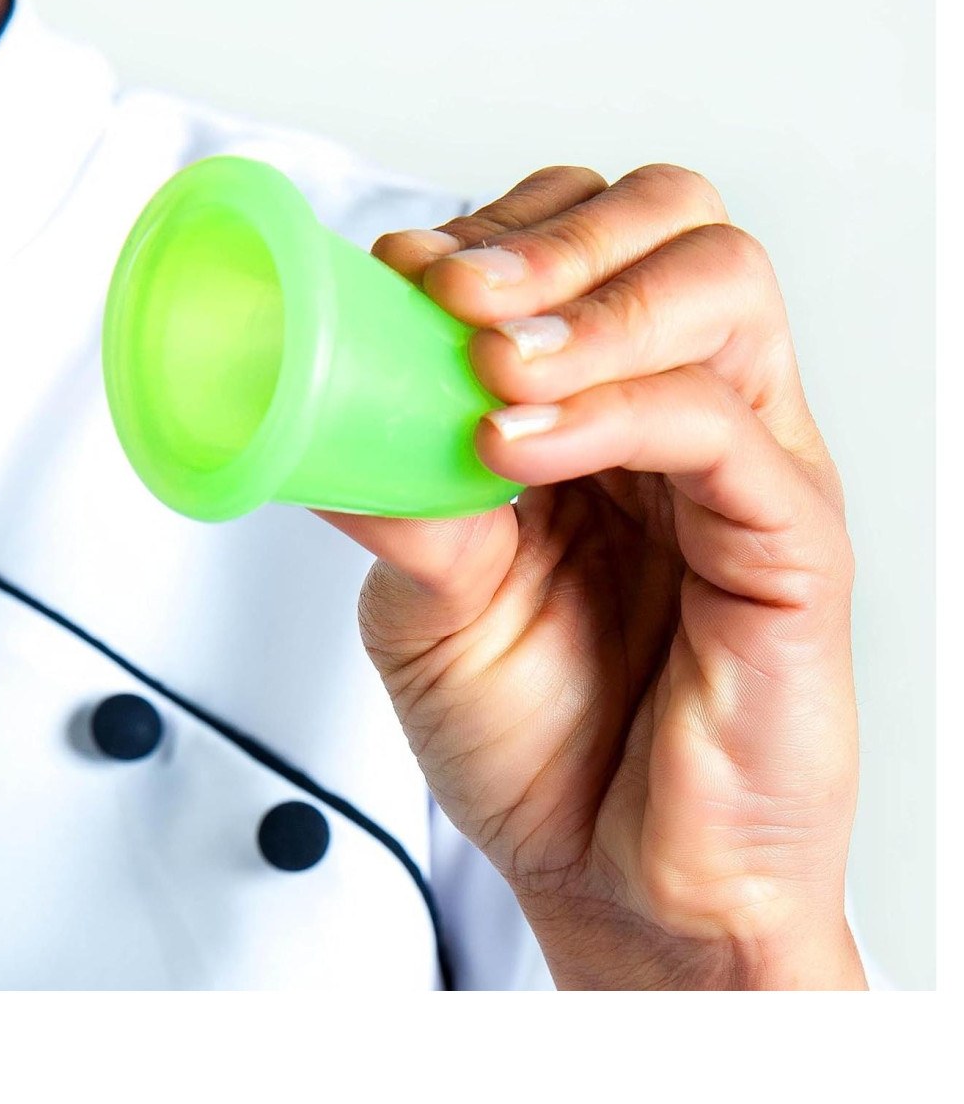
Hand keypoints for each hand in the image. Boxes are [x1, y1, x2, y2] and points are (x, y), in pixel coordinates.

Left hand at [323, 164, 864, 989]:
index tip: (398, 270)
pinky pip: (717, 426)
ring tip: (486, 361)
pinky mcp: (788, 538)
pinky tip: (519, 445)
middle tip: (450, 293)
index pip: (581, 242)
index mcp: (602, 410)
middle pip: (671, 219)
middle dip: (551, 234)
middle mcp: (684, 412)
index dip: (494, 232)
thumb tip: (316, 412)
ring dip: (584, 299)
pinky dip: (610, 409)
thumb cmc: (545, 746)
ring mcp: (747, 463)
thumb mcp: (432, 609)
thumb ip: (399, 502)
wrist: (619, 884)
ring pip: (718, 284)